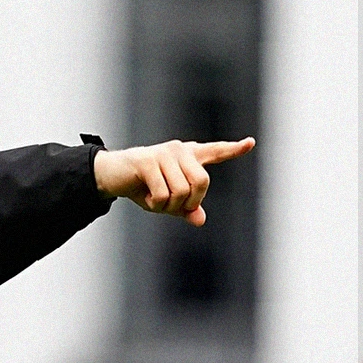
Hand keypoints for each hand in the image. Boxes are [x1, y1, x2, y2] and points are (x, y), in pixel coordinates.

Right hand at [92, 137, 254, 226]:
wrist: (112, 176)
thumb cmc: (143, 187)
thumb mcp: (168, 202)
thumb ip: (186, 209)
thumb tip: (200, 219)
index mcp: (187, 156)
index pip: (215, 151)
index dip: (234, 149)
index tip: (251, 143)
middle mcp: (179, 150)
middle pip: (202, 182)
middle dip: (189, 202)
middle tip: (173, 206)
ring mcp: (163, 153)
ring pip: (182, 191)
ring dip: (168, 206)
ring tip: (154, 200)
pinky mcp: (148, 161)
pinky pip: (164, 194)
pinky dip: (155, 205)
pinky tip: (146, 198)